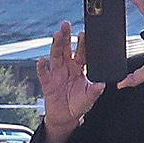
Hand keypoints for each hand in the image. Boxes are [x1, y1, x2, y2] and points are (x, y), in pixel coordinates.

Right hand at [35, 25, 101, 142]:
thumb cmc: (78, 104)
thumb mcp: (89, 98)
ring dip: (55, 46)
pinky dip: (42, 67)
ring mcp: (56, 74)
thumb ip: (94, 91)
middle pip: (66, 49)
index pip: (81, 52)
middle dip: (66, 37)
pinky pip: (43, 74)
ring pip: (55, 56)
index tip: (83, 33)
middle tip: (65, 25)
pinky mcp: (47, 83)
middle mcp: (67, 68)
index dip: (82, 43)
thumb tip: (101, 85)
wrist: (66, 117)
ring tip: (56, 35)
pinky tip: (42, 60)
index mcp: (79, 68)